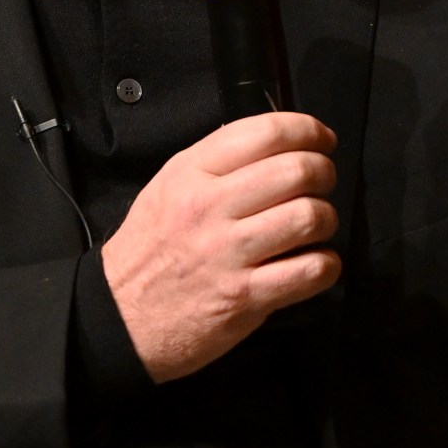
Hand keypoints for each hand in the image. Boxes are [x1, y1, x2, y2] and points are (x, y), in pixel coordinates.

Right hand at [101, 112, 341, 381]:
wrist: (120, 318)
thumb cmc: (149, 251)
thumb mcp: (168, 188)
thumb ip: (216, 162)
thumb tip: (276, 144)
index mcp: (190, 174)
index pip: (265, 132)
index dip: (307, 129)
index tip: (321, 140)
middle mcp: (208, 208)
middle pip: (296, 170)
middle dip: (324, 173)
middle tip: (323, 183)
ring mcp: (228, 254)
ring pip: (310, 217)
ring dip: (327, 218)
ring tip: (316, 225)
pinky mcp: (245, 298)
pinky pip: (311, 270)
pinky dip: (326, 264)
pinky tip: (314, 262)